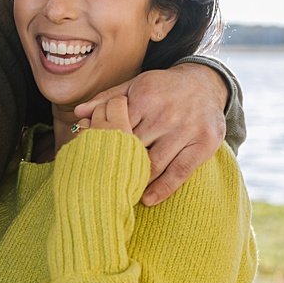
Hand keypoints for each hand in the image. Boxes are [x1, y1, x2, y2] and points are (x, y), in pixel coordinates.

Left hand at [74, 63, 226, 205]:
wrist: (204, 83)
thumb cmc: (161, 88)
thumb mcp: (134, 86)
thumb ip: (106, 99)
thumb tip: (79, 112)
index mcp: (144, 99)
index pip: (117, 128)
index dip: (102, 146)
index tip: (89, 163)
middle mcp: (165, 115)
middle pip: (133, 148)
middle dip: (116, 165)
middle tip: (99, 184)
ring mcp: (186, 130)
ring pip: (155, 163)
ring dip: (137, 181)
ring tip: (120, 194)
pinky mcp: (204, 144)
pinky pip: (180, 171)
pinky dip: (164, 188)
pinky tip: (148, 199)